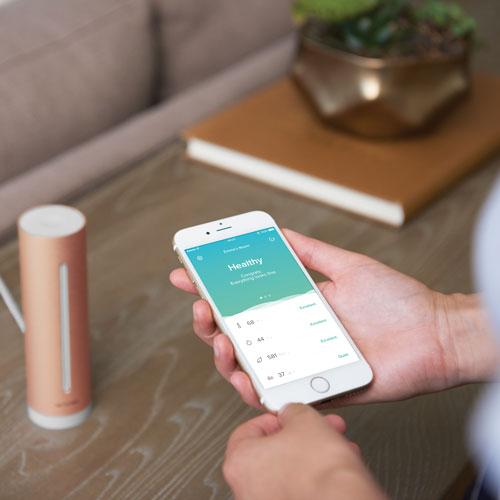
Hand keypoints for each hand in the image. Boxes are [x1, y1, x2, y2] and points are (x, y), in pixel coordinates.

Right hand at [170, 229, 495, 408]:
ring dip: (224, 357)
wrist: (436, 334)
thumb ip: (312, 252)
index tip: (186, 275)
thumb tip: (281, 232)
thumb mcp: (348, 267)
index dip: (211, 290)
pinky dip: (255, 392)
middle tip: (203, 308)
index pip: (243, 301)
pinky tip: (247, 379)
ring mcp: (301, 364)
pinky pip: (278, 396)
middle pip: (236, 335)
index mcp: (294, 308)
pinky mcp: (317, 389)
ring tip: (223, 340)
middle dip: (208, 324)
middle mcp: (292, 337)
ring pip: (248, 368)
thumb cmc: (396, 301)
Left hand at [223, 403, 385, 499]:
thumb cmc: (319, 474)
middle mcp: (246, 487)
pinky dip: (314, 479)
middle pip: (272, 450)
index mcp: (240, 461)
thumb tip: (291, 413)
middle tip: (319, 430)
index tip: (291, 416)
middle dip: (301, 437)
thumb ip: (292, 411)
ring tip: (334, 451)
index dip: (276, 418)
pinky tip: (333, 471)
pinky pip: (298, 489)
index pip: (250, 428)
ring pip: (288, 470)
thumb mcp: (306, 420)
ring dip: (312, 457)